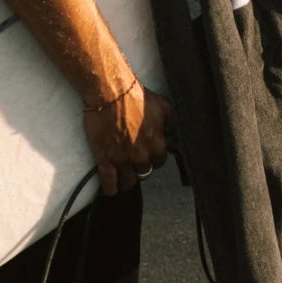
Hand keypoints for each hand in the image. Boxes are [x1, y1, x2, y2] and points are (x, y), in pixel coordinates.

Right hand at [82, 79, 171, 196]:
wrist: (110, 92)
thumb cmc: (136, 96)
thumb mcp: (163, 106)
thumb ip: (172, 122)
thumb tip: (177, 130)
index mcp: (157, 145)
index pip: (159, 162)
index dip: (153, 159)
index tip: (147, 156)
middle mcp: (141, 156)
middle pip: (144, 173)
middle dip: (139, 169)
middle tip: (133, 163)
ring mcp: (122, 159)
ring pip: (128, 181)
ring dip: (126, 181)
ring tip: (123, 180)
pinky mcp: (105, 158)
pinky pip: (109, 180)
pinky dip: (110, 188)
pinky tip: (111, 190)